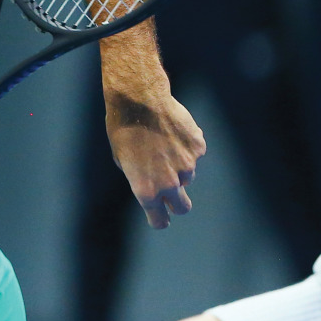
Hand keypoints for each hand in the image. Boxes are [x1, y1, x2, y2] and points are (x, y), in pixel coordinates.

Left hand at [105, 87, 205, 228]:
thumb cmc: (123, 128)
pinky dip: (186, 147)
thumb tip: (152, 184)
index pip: (160, 220)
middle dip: (176, 203)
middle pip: (182, 207)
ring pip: (188, 176)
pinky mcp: (198, 148)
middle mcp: (169, 183)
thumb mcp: (122, 159)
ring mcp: (187, 166)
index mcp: (147, 190)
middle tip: (170, 191)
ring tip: (162, 144)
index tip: (159, 217)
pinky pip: (194, 154)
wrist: (139, 100)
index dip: (159, 219)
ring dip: (179, 168)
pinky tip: (171, 130)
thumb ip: (140, 178)